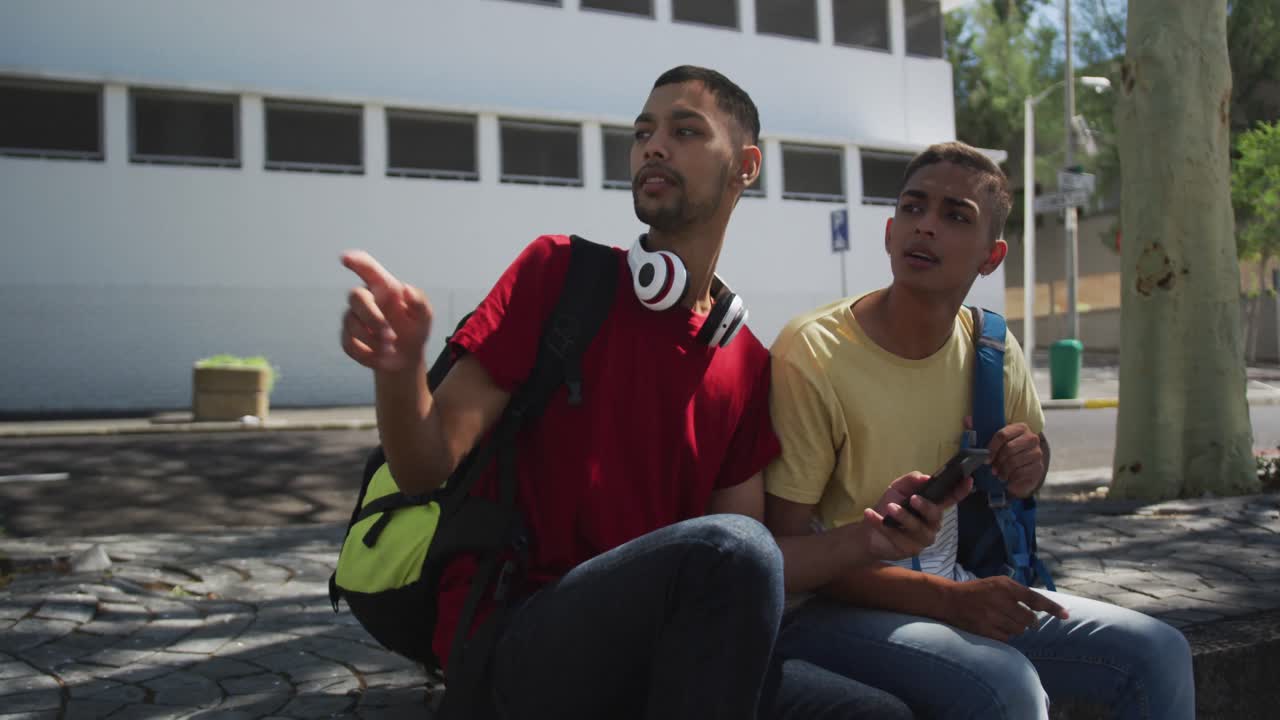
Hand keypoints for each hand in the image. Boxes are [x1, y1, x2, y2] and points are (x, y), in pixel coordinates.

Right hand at [340, 251, 432, 371]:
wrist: (406, 358)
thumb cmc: (415, 330)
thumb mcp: (424, 318)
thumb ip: (419, 302)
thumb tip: (406, 290)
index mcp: (384, 288)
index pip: (368, 269)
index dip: (357, 262)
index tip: (346, 258)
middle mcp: (366, 299)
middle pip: (355, 296)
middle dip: (372, 317)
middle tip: (390, 335)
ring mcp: (353, 318)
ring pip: (351, 323)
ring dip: (373, 339)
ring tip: (390, 348)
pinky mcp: (347, 338)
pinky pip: (349, 344)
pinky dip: (366, 353)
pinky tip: (379, 356)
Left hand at [854, 471, 972, 561]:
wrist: (869, 532)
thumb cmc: (888, 508)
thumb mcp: (897, 489)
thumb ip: (912, 480)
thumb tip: (926, 477)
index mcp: (932, 507)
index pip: (950, 499)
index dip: (960, 490)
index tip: (968, 480)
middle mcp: (932, 524)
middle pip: (935, 515)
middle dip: (925, 506)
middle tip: (913, 499)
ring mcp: (923, 539)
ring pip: (917, 528)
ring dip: (903, 517)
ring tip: (889, 508)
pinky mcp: (911, 551)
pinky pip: (898, 537)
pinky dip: (882, 524)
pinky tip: (871, 514)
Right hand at [944, 576, 1068, 641]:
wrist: (950, 599)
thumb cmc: (978, 591)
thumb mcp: (997, 583)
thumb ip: (1018, 593)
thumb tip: (1040, 608)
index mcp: (1005, 586)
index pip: (1035, 598)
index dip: (1052, 608)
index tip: (1066, 615)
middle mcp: (1000, 599)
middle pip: (1029, 619)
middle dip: (1029, 622)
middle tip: (1021, 619)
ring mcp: (992, 615)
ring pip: (1019, 630)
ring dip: (1016, 629)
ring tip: (1003, 621)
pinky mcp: (985, 628)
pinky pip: (1007, 638)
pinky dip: (1005, 635)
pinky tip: (995, 627)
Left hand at [988, 422, 1044, 497]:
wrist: (1024, 468)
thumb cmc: (1006, 452)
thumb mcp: (995, 441)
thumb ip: (981, 430)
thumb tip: (967, 420)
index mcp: (1020, 427)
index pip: (1002, 434)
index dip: (991, 448)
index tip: (986, 458)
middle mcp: (1032, 438)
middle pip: (1009, 449)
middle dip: (998, 460)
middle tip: (992, 468)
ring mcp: (1037, 452)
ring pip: (1014, 462)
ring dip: (1003, 470)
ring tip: (999, 473)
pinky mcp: (1038, 466)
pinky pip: (1021, 472)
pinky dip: (1011, 477)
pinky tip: (1008, 477)